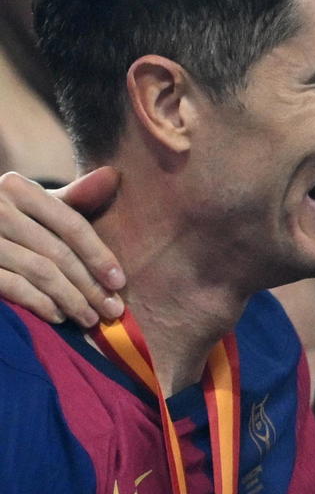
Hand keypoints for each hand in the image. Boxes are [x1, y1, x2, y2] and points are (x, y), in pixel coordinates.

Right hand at [0, 167, 123, 325]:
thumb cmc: (14, 219)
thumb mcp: (39, 203)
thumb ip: (76, 196)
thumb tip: (114, 175)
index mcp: (17, 188)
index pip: (71, 224)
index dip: (99, 255)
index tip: (120, 282)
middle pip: (58, 252)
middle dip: (90, 285)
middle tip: (112, 310)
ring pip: (40, 272)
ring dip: (72, 300)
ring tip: (91, 318)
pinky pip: (14, 287)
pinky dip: (41, 304)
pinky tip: (59, 316)